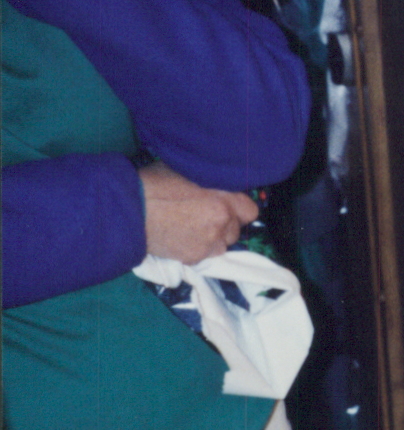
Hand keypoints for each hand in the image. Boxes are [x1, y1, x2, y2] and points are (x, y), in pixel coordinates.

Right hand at [140, 161, 257, 263]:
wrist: (127, 209)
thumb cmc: (152, 184)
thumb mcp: (187, 172)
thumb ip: (210, 182)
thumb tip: (220, 185)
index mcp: (224, 197)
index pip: (250, 210)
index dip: (237, 208)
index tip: (225, 206)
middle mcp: (222, 221)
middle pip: (236, 230)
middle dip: (224, 224)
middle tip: (203, 217)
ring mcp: (209, 242)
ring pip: (222, 245)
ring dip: (212, 239)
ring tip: (191, 229)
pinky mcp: (195, 257)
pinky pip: (204, 256)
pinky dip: (196, 249)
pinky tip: (180, 238)